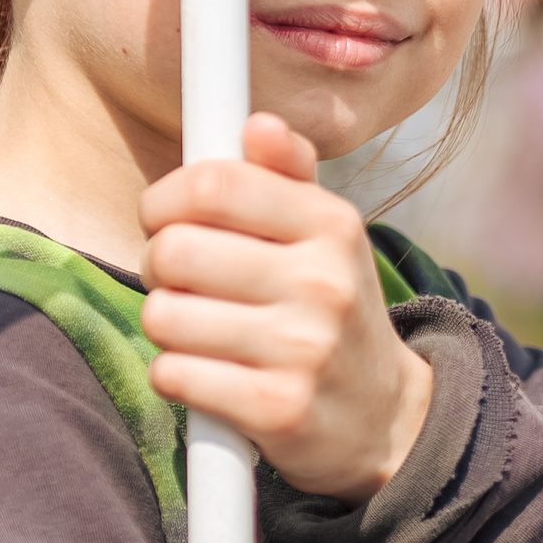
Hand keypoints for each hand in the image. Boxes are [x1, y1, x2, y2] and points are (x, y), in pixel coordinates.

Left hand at [139, 113, 432, 504]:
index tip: (164, 219)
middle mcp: (323, 282)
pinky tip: (208, 374)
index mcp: (332, 225)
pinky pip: (172, 374)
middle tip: (180, 282)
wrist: (385, 418)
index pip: (212, 184)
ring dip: (165, 325)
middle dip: (157, 266)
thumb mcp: (328, 237)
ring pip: (163, 316)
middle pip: (173, 250)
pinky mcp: (277, 409)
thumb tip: (258, 124)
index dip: (164, 199)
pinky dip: (174, 375)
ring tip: (199, 331)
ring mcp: (302, 349)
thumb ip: (287, 175)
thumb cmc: (332, 310)